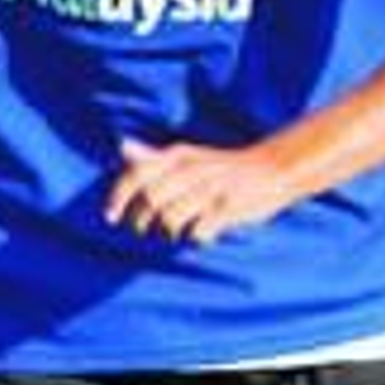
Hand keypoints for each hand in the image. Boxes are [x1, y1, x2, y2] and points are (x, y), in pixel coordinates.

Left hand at [105, 137, 288, 244]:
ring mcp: (211, 187)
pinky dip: (196, 238)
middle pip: (150, 202)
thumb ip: (154, 157)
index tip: (111, 218)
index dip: (118, 198)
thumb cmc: (222, 168)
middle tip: (145, 230)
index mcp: (178, 156)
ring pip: (171, 220)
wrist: (272, 169)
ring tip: (177, 231)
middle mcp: (192, 168)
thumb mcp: (188, 157)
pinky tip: (203, 233)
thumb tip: (122, 146)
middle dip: (141, 222)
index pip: (136, 175)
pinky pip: (197, 232)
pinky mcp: (229, 207)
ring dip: (168, 232)